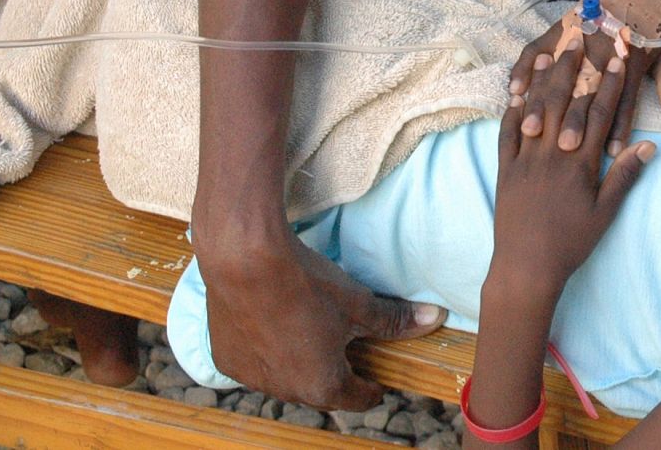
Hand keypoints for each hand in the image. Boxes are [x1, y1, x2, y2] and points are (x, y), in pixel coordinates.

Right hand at [197, 234, 443, 409]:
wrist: (245, 260)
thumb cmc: (309, 285)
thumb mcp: (359, 303)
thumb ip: (394, 320)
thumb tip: (434, 319)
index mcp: (322, 385)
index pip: (357, 399)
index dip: (372, 389)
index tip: (377, 382)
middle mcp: (285, 391)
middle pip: (319, 391)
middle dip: (335, 376)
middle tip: (345, 353)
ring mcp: (251, 378)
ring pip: (284, 380)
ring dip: (298, 366)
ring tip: (309, 336)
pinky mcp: (226, 359)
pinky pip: (255, 364)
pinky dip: (267, 352)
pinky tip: (274, 327)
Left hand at [490, 48, 654, 293]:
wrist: (526, 266)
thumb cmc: (571, 242)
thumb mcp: (605, 213)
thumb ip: (624, 176)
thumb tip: (648, 145)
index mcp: (579, 163)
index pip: (598, 115)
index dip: (610, 86)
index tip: (618, 61)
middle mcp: (552, 154)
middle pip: (564, 102)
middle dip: (574, 70)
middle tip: (580, 41)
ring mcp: (525, 159)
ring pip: (534, 111)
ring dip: (543, 81)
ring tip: (549, 54)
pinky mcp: (505, 169)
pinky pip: (507, 132)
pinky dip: (513, 110)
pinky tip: (518, 92)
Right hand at [510, 3, 660, 157]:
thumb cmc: (654, 26)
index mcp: (631, 57)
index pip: (625, 98)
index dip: (619, 126)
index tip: (612, 153)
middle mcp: (602, 48)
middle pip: (588, 90)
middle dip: (577, 120)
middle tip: (566, 148)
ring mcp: (578, 37)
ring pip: (559, 74)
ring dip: (545, 101)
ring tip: (533, 129)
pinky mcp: (560, 27)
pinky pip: (537, 48)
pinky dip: (525, 68)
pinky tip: (515, 91)